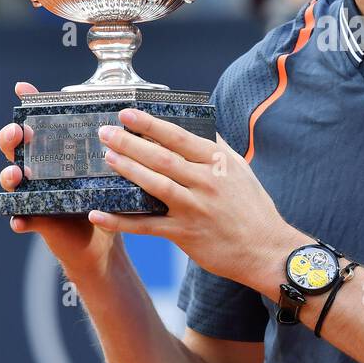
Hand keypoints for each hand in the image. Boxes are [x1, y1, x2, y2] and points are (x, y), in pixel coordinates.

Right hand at [0, 81, 120, 276]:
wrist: (104, 239)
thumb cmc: (105, 196)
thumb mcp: (110, 167)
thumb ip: (118, 145)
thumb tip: (140, 114)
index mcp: (55, 152)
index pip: (37, 123)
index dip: (26, 105)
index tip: (22, 89)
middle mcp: (38, 170)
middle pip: (14, 148)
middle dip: (10, 137)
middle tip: (19, 133)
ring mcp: (33, 194)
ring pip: (11, 182)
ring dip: (8, 176)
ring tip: (16, 174)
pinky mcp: (38, 220)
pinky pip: (21, 219)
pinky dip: (19, 220)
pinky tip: (20, 221)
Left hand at [87, 108, 293, 289]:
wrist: (265, 249)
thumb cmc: (252, 207)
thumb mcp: (240, 170)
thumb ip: (217, 149)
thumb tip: (198, 123)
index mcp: (218, 163)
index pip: (179, 137)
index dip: (151, 124)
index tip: (128, 113)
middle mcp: (206, 182)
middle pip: (161, 158)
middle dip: (130, 143)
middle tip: (105, 132)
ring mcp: (194, 208)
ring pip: (154, 185)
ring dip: (127, 170)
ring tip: (106, 157)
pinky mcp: (185, 234)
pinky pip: (147, 226)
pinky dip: (121, 221)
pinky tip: (98, 214)